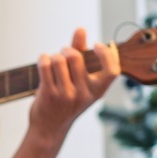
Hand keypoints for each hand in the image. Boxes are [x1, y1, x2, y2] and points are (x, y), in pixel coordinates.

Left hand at [27, 27, 118, 145]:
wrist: (49, 129)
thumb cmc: (66, 101)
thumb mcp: (79, 82)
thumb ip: (81, 54)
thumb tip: (81, 29)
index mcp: (97, 91)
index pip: (112, 70)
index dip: (106, 53)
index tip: (96, 45)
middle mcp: (84, 94)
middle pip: (75, 56)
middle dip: (67, 49)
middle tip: (63, 53)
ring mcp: (66, 95)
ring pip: (58, 59)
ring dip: (53, 56)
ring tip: (52, 62)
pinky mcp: (49, 94)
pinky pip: (45, 66)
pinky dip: (43, 58)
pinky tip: (44, 60)